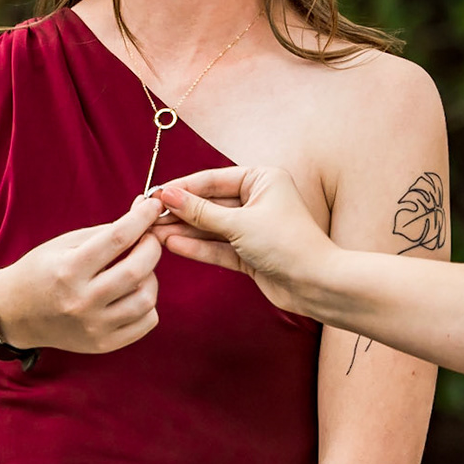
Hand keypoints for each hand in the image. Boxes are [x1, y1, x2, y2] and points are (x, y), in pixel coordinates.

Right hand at [0, 196, 164, 353]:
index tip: (154, 206)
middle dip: (152, 247)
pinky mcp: (102, 344)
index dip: (142, 218)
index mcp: (68, 269)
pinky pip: (145, 322)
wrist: (15, 314)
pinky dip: (148, 304)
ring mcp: (93, 326)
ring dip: (151, 277)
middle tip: (149, 238)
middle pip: (137, 270)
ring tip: (138, 269)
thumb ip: (105, 231)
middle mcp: (81, 301)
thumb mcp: (63, 244)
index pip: (117, 238)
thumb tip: (143, 213)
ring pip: (146, 299)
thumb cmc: (41, 272)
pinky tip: (134, 293)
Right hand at [153, 166, 331, 312]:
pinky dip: (197, 247)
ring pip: (211, 228)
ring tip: (152, 233)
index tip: (154, 193)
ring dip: (184, 231)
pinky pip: (218, 247)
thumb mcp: (239, 223)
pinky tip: (172, 244)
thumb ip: (200, 212)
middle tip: (147, 216)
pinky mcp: (249, 254)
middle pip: (210, 204)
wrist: (316, 284)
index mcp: (262, 179)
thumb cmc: (287, 244)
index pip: (213, 179)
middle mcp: (258, 200)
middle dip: (180, 211)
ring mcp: (253, 228)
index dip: (182, 187)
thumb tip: (167, 196)